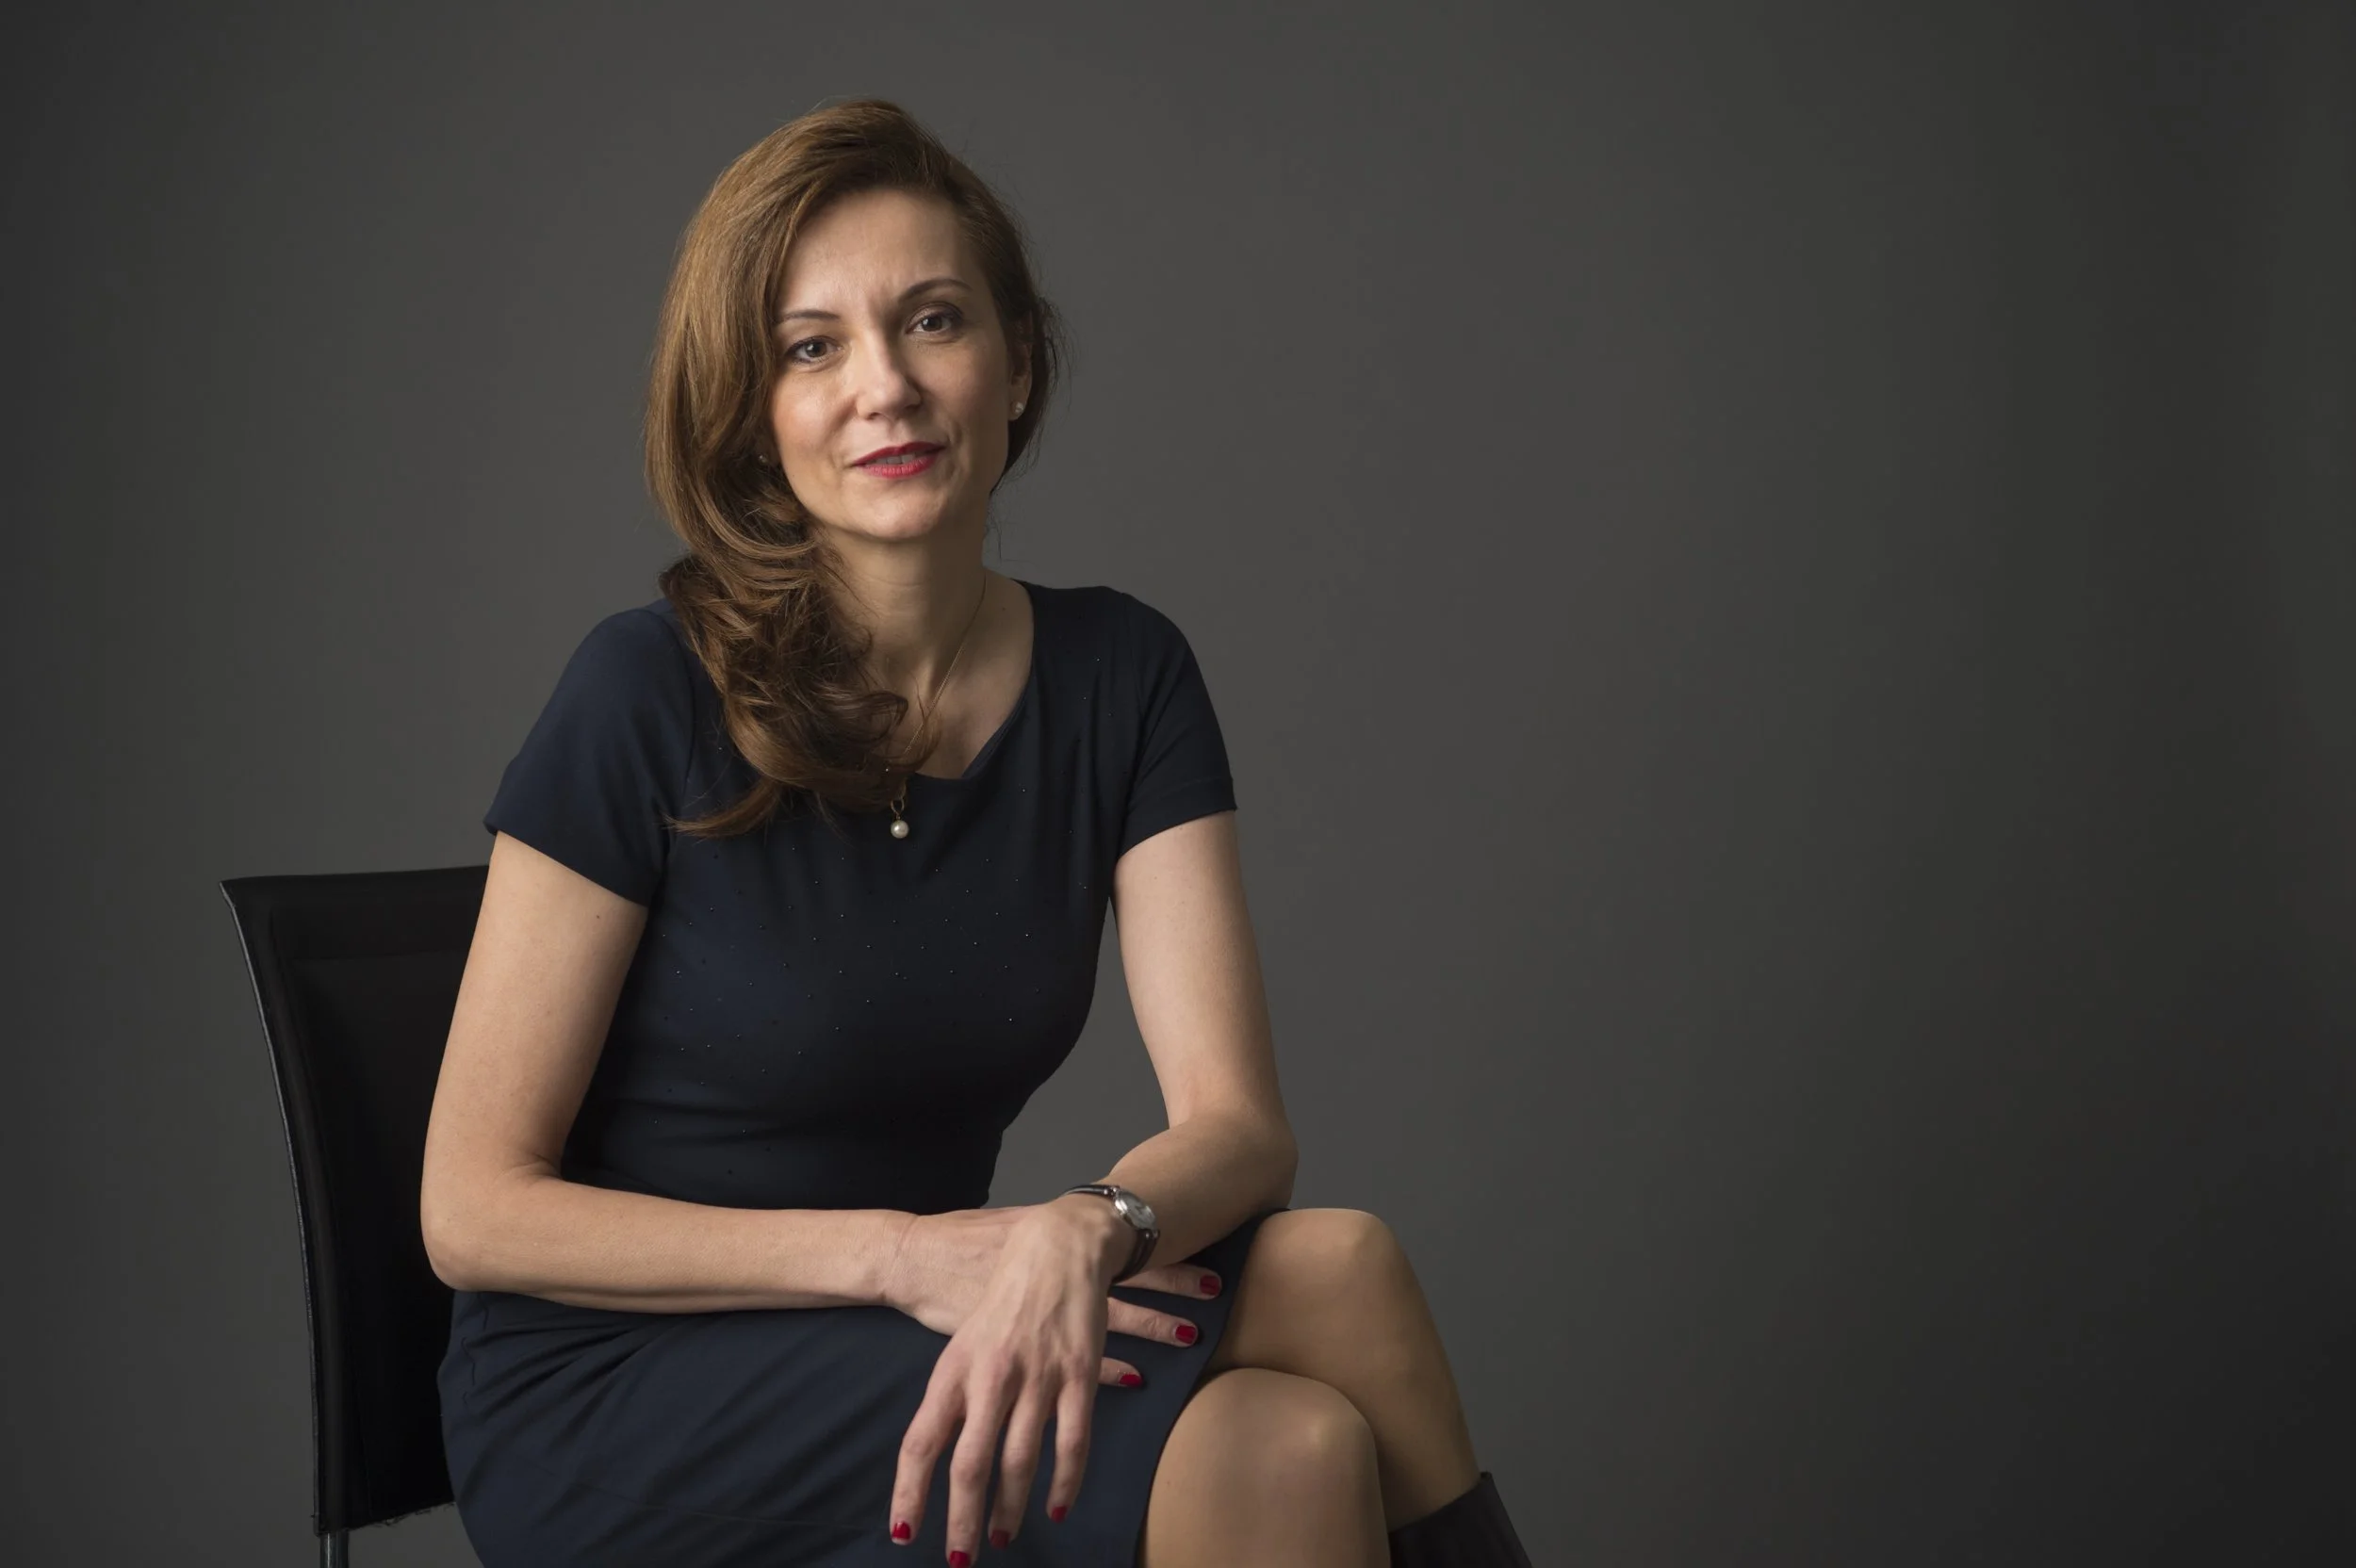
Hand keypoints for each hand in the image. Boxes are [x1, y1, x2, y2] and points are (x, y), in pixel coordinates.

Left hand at [879, 1200, 1224, 1558]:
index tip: (904, 1533)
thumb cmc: (1004, 1301)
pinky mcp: (1078, 1374)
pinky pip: (1072, 1442)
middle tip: (959, 1560)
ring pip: (1019, 1462)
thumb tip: (938, 1458)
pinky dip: (1066, 1482)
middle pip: (969, 1465)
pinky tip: (1059, 1507)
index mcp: (953, 1370)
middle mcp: (991, 1377)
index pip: (921, 1443)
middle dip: (962, 1521)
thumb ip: (953, 1398)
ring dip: (1010, 1509)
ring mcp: (1037, 1377)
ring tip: (1002, 1538)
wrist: (1057, 1248)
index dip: (910, 1493)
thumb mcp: (964, 1343)